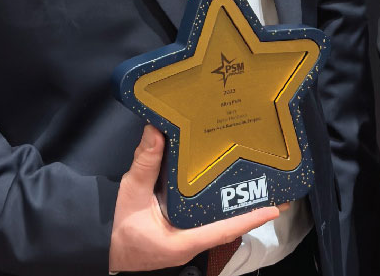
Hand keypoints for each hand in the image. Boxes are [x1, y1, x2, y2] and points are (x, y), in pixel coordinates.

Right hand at [108, 125, 282, 271]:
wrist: (104, 249)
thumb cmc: (120, 229)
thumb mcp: (131, 194)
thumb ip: (144, 164)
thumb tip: (156, 130)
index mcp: (185, 239)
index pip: (224, 228)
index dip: (250, 217)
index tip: (275, 208)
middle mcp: (193, 240)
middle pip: (229, 223)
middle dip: (251, 206)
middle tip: (274, 186)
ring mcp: (191, 237)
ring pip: (221, 221)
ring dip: (239, 205)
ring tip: (260, 183)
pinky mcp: (185, 231)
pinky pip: (209, 218)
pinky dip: (221, 204)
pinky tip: (229, 187)